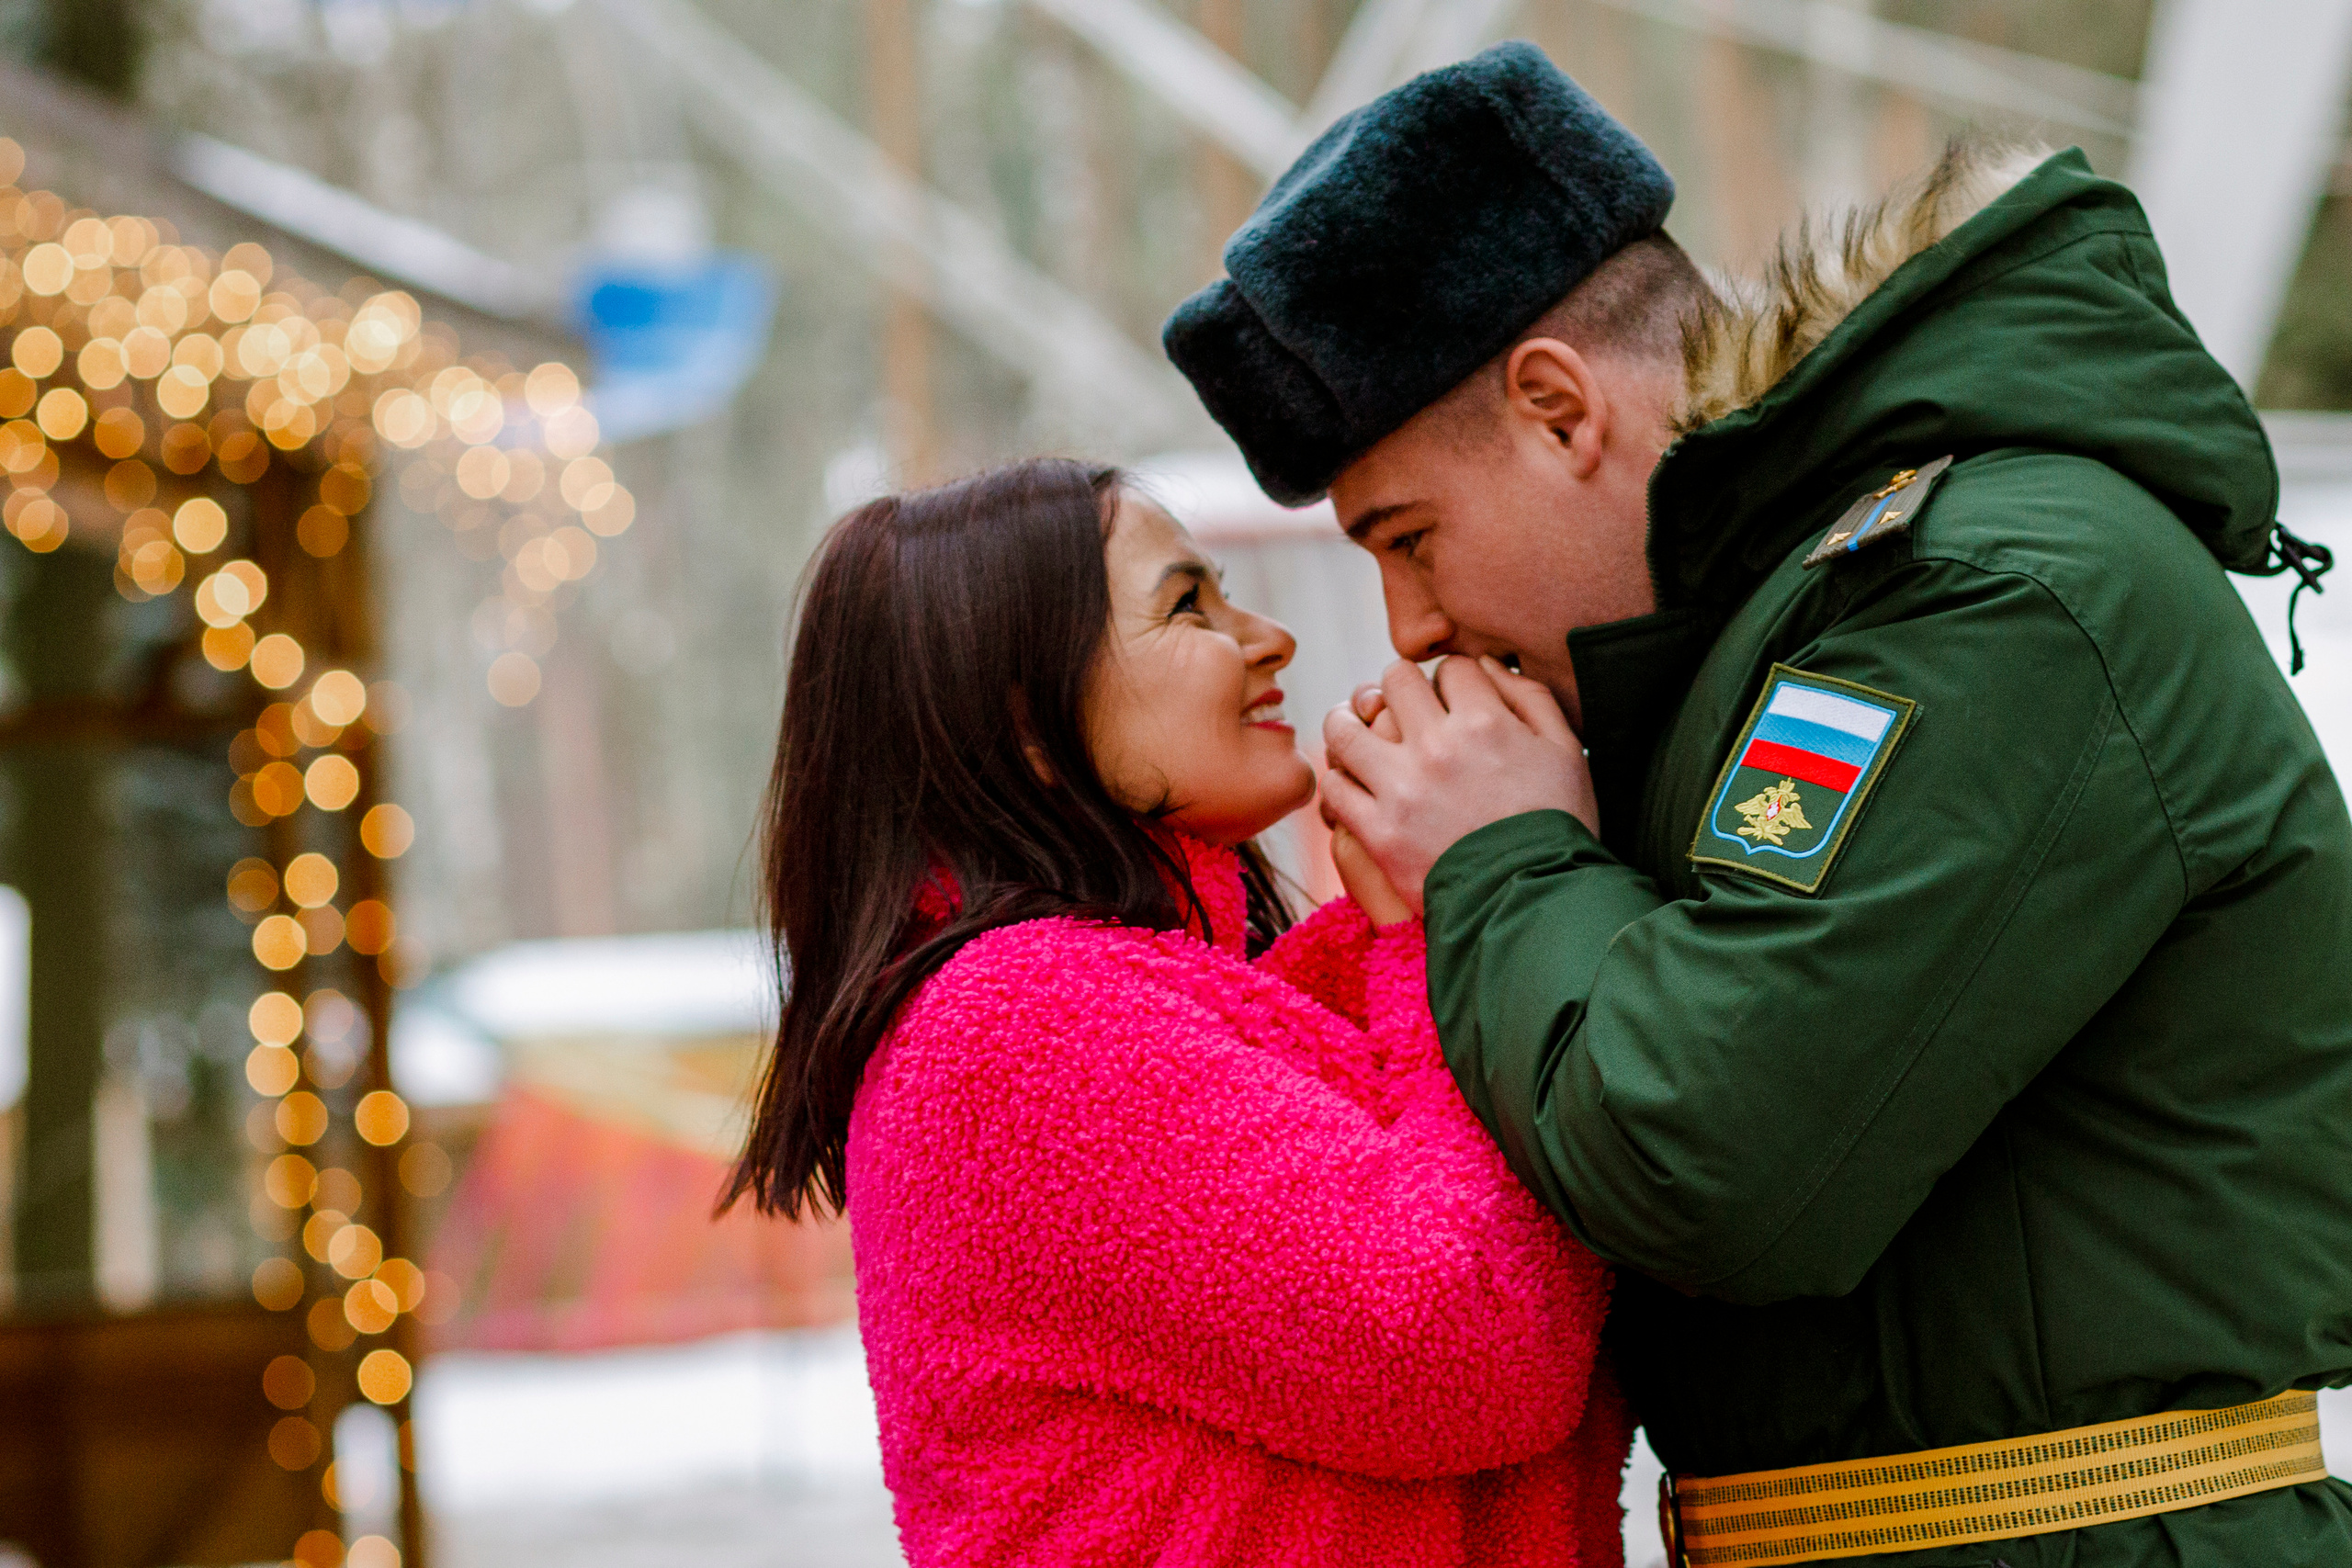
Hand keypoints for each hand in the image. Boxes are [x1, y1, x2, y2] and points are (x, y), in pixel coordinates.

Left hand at [1320, 656, 1595, 911]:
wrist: (1537, 904)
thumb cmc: (1558, 827)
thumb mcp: (1568, 752)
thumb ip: (1529, 697)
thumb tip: (1483, 664)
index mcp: (1486, 722)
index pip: (1450, 667)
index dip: (1452, 679)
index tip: (1451, 699)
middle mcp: (1437, 747)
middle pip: (1393, 681)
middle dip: (1399, 689)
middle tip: (1402, 709)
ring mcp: (1402, 790)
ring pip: (1345, 728)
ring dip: (1349, 723)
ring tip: (1356, 731)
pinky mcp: (1379, 833)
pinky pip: (1336, 789)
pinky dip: (1341, 782)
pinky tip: (1355, 784)